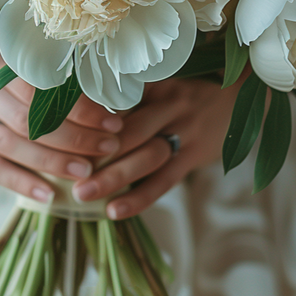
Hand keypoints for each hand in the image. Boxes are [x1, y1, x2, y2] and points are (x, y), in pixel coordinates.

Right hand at [0, 41, 123, 202]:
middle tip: (108, 147)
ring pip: (11, 144)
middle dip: (73, 136)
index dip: (80, 108)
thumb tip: (102, 97)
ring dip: (51, 161)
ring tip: (85, 172)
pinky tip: (48, 194)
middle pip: (29, 117)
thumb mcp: (13, 56)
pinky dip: (20, 182)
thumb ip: (46, 73)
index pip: (45, 87)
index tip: (111, 121)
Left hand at [71, 76, 240, 219]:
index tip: (59, 131)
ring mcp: (184, 131)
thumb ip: (126, 98)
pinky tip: (115, 210)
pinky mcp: (195, 156)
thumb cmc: (184, 97)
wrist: (237, 101)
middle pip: (129, 130)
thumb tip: (78, 119)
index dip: (89, 118)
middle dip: (96, 153)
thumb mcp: (158, 86)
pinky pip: (164, 181)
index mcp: (154, 84)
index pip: (116, 98)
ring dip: (113, 178)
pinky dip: (139, 197)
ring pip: (145, 157)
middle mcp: (169, 105)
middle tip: (65, 172)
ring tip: (83, 195)